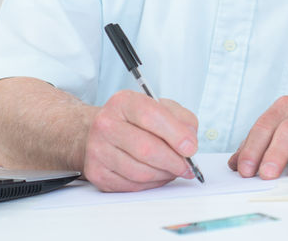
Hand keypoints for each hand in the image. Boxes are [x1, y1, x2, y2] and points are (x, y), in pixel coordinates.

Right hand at [83, 90, 198, 191]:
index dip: (176, 135)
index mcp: (123, 102)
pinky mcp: (96, 173)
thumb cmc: (138, 119)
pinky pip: (131, 185)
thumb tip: (190, 144)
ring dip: (164, 174)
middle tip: (188, 166)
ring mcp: (98, 150)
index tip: (191, 148)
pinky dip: (152, 183)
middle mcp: (106, 124)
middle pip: (146, 149)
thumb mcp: (163, 108)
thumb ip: (183, 120)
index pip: (151, 116)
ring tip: (174, 169)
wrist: (105, 131)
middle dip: (174, 161)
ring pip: (140, 172)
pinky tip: (159, 174)